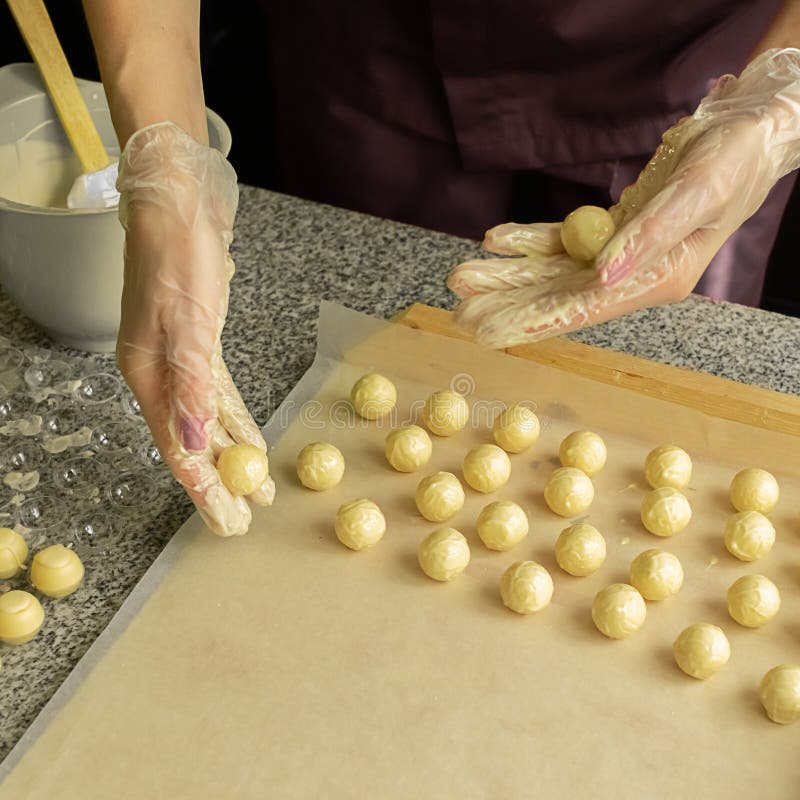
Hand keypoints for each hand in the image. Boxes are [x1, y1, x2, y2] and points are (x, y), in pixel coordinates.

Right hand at [116, 122, 274, 535]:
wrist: (179, 208)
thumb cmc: (178, 257)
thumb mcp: (187, 323)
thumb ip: (191, 387)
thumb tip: (193, 445)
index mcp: (150, 376)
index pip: (178, 448)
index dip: (204, 489)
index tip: (227, 521)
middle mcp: (162, 375)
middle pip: (193, 443)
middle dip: (220, 484)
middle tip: (245, 519)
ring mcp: (180, 361)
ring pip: (208, 424)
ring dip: (231, 458)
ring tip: (256, 490)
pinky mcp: (200, 346)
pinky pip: (219, 396)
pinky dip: (234, 421)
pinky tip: (247, 438)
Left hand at [448, 48, 799, 347]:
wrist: (745, 133)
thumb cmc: (733, 160)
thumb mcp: (699, 191)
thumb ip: (649, 235)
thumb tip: (604, 275)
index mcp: (657, 278)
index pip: (584, 309)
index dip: (533, 322)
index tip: (490, 334)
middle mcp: (633, 275)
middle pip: (558, 297)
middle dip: (507, 306)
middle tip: (458, 315)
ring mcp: (619, 256)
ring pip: (551, 271)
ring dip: (506, 275)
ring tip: (461, 278)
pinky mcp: (610, 232)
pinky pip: (561, 241)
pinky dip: (529, 242)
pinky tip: (497, 241)